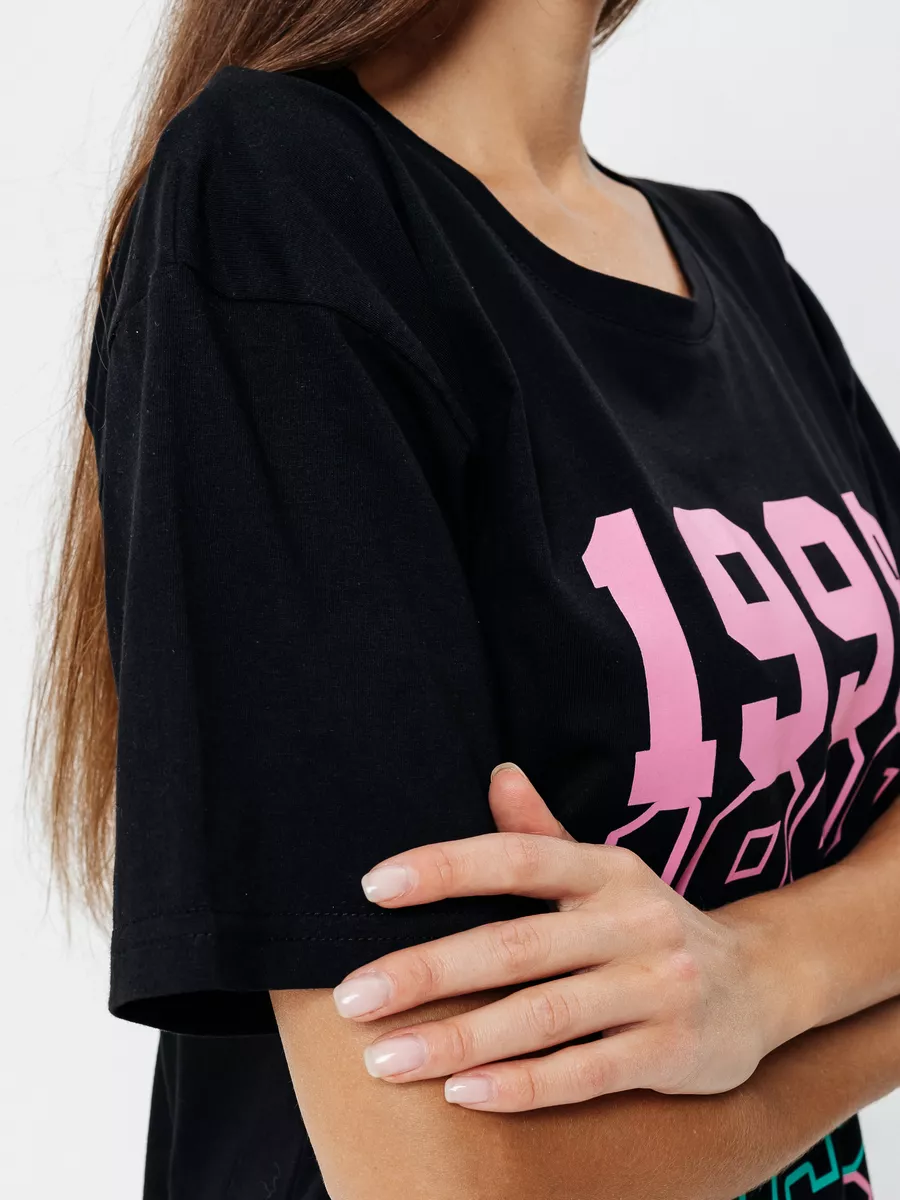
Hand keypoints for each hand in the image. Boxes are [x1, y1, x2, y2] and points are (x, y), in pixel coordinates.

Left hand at [331, 764, 797, 1110]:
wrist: (764, 982)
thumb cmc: (653, 924)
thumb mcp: (606, 871)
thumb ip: (544, 832)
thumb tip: (496, 774)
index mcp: (606, 869)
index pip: (517, 858)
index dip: (445, 867)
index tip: (373, 886)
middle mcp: (631, 920)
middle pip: (515, 945)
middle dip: (427, 971)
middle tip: (354, 998)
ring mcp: (656, 986)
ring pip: (542, 1015)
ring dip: (459, 1040)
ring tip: (386, 1059)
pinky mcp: (672, 1051)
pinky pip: (585, 1072)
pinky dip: (521, 1085)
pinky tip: (464, 1094)